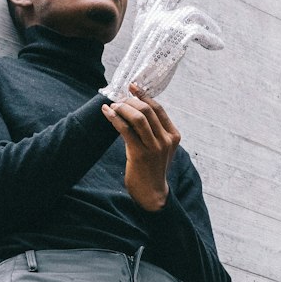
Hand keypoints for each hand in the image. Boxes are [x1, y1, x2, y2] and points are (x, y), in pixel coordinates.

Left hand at [102, 87, 179, 210]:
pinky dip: (114, 118)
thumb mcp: (160, 148)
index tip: (132, 87)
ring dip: (122, 108)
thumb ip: (154, 131)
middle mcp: (166, 140)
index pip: (158, 108)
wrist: (152, 193)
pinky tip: (107, 113)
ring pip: (138, 117)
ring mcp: (154, 148)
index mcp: (173, 136)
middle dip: (130, 101)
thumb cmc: (152, 169)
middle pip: (147, 110)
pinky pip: (126, 130)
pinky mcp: (140, 154)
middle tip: (118, 100)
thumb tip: (135, 109)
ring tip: (112, 107)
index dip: (144, 95)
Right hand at [103, 0, 222, 104]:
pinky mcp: (177, 34)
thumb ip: (159, 39)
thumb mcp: (147, 53)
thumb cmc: (139, 78)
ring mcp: (165, 23)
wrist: (134, 86)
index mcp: (144, 20)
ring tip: (217, 36)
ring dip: (209, 25)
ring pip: (194, 14)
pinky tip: (219, 45)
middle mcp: (154, 17)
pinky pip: (202, 31)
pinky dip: (212, 39)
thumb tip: (175, 39)